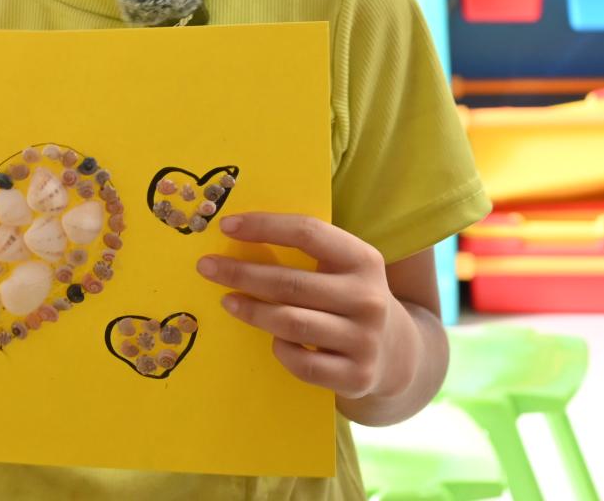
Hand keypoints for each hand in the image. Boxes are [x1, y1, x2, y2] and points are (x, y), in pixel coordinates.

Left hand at [196, 212, 410, 400]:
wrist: (396, 353)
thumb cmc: (349, 298)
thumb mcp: (343, 269)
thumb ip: (306, 252)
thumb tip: (236, 234)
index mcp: (363, 260)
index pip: (308, 233)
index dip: (264, 227)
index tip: (225, 226)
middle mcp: (368, 298)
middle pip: (291, 283)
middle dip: (241, 273)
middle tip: (206, 267)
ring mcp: (364, 340)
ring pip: (291, 323)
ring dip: (252, 311)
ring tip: (228, 301)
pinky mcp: (356, 376)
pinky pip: (301, 363)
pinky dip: (279, 349)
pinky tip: (271, 340)